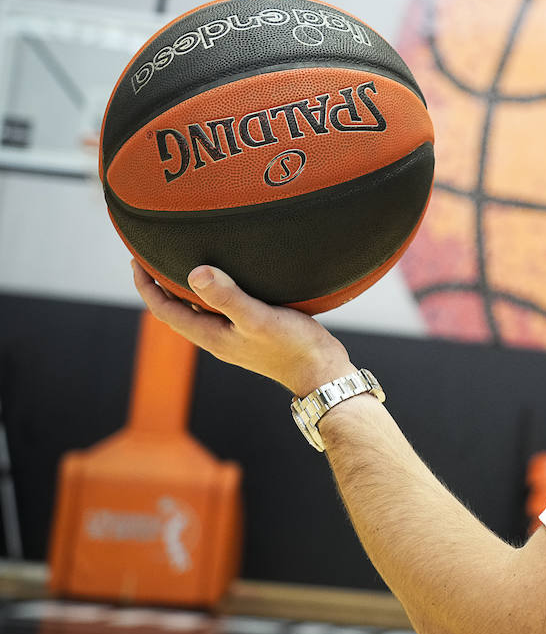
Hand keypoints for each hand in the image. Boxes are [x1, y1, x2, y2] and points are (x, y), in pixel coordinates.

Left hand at [131, 261, 355, 397]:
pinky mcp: (252, 336)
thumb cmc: (293, 347)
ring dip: (183, 293)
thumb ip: (228, 297)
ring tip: (180, 268)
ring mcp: (234, 339)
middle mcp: (217, 339)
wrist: (322, 374)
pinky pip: (218, 314)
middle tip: (151, 259)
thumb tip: (194, 272)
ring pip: (197, 314)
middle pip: (176, 313)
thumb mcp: (259, 318)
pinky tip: (224, 284)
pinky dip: (209, 297)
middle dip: (159, 288)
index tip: (136, 261)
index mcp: (211, 336)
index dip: (146, 287)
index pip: (164, 311)